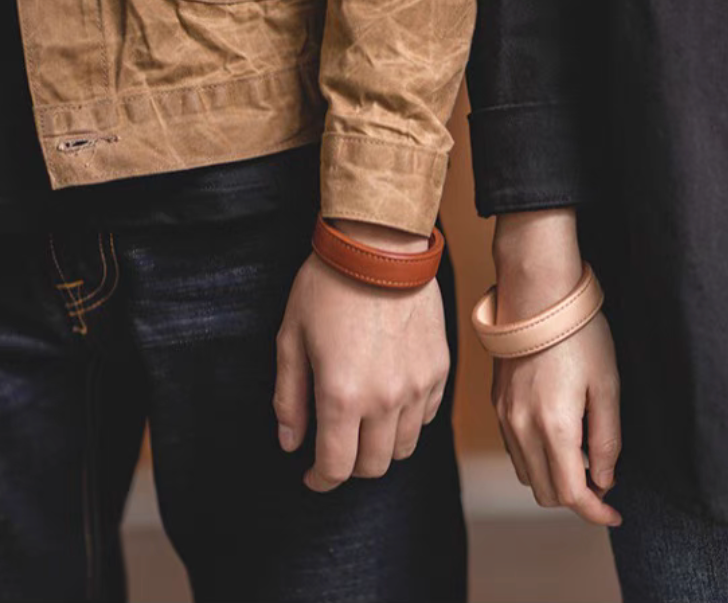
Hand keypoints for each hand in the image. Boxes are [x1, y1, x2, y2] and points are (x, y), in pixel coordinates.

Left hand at [274, 219, 449, 491]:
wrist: (380, 247)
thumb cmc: (327, 286)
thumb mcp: (290, 338)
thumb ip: (289, 397)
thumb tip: (290, 443)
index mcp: (342, 395)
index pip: (336, 467)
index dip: (320, 480)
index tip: (312, 476)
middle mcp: (385, 399)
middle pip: (373, 466)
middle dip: (349, 467)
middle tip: (335, 449)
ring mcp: (417, 385)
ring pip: (403, 447)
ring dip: (380, 447)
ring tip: (362, 426)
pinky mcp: (438, 369)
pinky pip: (427, 416)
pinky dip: (407, 421)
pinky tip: (389, 401)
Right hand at [492, 210, 621, 525]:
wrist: (537, 294)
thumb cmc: (579, 334)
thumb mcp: (608, 385)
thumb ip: (607, 438)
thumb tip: (605, 479)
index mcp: (554, 427)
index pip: (570, 494)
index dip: (595, 512)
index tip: (614, 514)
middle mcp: (522, 428)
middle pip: (545, 493)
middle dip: (575, 497)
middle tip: (603, 479)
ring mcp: (505, 417)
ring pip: (526, 474)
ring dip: (554, 478)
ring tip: (583, 456)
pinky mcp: (497, 404)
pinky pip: (514, 450)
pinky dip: (536, 458)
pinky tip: (558, 437)